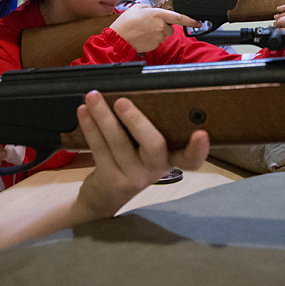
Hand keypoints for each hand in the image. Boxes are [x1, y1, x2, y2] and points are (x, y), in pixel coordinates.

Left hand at [74, 91, 208, 217]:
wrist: (103, 197)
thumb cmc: (127, 160)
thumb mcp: (142, 148)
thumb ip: (145, 127)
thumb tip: (135, 88)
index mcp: (169, 158)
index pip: (191, 159)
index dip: (198, 149)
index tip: (201, 134)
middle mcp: (155, 169)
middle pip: (153, 145)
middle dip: (137, 121)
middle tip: (122, 102)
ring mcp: (134, 177)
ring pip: (119, 143)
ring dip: (104, 117)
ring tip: (93, 97)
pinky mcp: (111, 180)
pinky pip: (100, 149)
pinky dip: (90, 127)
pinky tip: (83, 112)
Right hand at [110, 5, 200, 52]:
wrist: (118, 38)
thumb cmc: (126, 22)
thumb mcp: (138, 8)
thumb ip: (151, 8)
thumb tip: (156, 11)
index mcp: (158, 15)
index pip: (179, 18)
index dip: (190, 21)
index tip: (198, 23)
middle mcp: (160, 26)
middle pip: (169, 27)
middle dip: (163, 25)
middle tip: (149, 24)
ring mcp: (158, 37)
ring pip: (163, 34)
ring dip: (156, 32)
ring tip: (143, 30)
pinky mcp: (155, 45)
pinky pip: (157, 41)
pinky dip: (152, 38)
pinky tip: (142, 36)